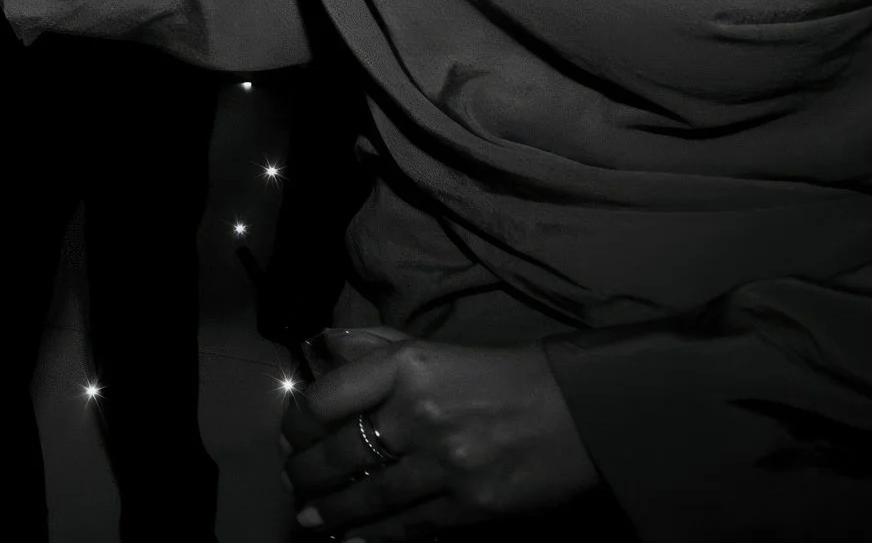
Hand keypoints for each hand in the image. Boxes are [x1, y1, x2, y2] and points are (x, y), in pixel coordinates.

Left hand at [284, 328, 599, 537]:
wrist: (579, 412)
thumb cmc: (500, 376)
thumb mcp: (435, 348)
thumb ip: (375, 347)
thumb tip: (321, 348)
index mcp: (407, 366)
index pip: (326, 397)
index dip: (298, 422)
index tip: (292, 436)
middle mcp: (420, 413)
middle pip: (340, 453)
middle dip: (306, 474)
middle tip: (292, 481)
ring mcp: (445, 464)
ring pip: (368, 498)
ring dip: (331, 513)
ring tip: (309, 519)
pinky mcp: (470, 506)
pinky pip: (408, 527)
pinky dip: (374, 537)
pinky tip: (352, 541)